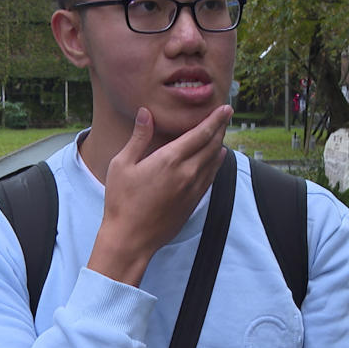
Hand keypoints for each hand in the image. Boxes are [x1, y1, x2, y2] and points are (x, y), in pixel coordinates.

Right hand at [87, 105, 232, 285]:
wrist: (131, 239)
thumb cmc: (121, 202)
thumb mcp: (122, 165)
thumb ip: (138, 138)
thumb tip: (146, 113)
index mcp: (170, 160)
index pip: (200, 134)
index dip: (215, 119)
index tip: (225, 108)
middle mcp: (187, 173)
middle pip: (212, 145)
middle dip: (221, 127)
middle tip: (226, 115)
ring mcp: (193, 189)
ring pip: (214, 161)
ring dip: (220, 143)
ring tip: (222, 131)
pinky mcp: (193, 202)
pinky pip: (211, 177)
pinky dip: (217, 163)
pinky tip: (218, 156)